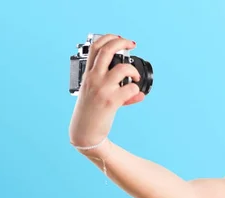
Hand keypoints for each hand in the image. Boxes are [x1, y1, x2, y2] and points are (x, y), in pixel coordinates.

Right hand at [69, 34, 144, 149]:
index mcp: (88, 75)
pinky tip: (134, 94)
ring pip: (122, 68)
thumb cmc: (90, 113)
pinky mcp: (111, 101)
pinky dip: (135, 91)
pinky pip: (130, 89)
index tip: (118, 38)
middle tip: (132, 44)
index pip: (95, 48)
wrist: (85, 132)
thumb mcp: (97, 96)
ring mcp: (102, 89)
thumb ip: (116, 91)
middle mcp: (94, 79)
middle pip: (108, 50)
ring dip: (133, 71)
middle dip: (122, 42)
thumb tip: (139, 93)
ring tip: (134, 77)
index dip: (108, 38)